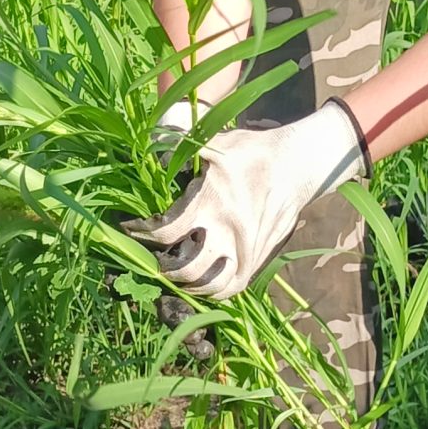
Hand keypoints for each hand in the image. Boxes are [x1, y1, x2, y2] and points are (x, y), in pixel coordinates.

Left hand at [129, 103, 367, 298]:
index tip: (130, 229)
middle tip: (148, 257)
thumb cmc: (252, 152)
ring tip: (172, 273)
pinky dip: (213, 291)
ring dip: (186, 285)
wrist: (297, 166)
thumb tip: (149, 137)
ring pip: (210, 287)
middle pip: (185, 269)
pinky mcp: (257, 259)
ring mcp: (245, 250)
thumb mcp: (216, 142)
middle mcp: (227, 232)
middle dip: (160, 267)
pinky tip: (199, 283)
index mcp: (212, 203)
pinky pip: (232, 288)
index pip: (166, 233)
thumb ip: (180, 141)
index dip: (142, 234)